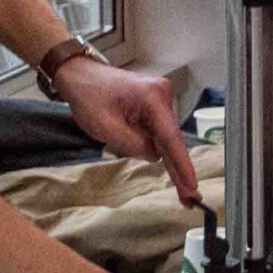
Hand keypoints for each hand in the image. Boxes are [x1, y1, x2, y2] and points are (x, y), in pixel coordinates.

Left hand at [60, 60, 200, 202]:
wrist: (79, 74)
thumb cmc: (88, 96)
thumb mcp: (106, 127)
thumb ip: (134, 145)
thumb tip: (154, 155)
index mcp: (152, 97)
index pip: (171, 138)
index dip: (182, 165)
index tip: (192, 187)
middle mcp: (162, 96)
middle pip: (172, 139)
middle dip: (178, 168)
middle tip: (189, 198)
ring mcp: (159, 99)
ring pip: (164, 137)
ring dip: (160, 155)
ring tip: (164, 175)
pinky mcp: (152, 104)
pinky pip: (157, 131)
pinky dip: (155, 147)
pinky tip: (161, 163)